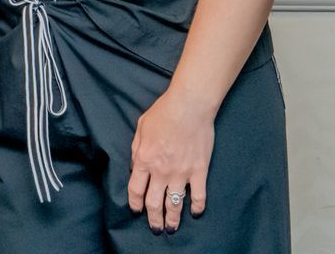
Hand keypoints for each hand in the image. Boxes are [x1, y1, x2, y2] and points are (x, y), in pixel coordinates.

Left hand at [127, 87, 213, 233]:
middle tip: (155, 228)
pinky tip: (195, 213)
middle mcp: (161, 171)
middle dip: (153, 218)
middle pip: (154, 203)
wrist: (189, 106)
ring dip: (172, 219)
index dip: (134, 204)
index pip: (135, 190)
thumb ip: (137, 149)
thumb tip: (135, 165)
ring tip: (171, 228)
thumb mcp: (141, 129)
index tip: (136, 211)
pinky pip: (198, 196)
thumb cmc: (163, 113)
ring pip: (175, 205)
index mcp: (144, 159)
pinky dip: (197, 207)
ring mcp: (181, 173)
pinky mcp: (199, 171)